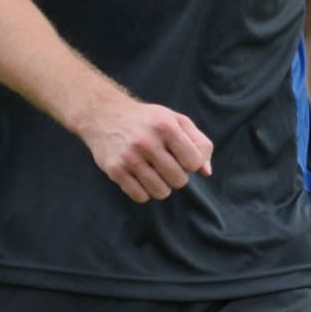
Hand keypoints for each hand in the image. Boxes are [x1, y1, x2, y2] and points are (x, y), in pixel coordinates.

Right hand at [82, 92, 212, 203]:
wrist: (104, 114)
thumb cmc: (147, 120)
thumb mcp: (175, 121)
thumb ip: (198, 143)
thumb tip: (206, 172)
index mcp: (165, 126)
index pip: (194, 162)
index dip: (191, 162)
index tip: (181, 155)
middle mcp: (147, 141)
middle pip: (179, 180)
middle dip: (177, 176)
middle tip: (166, 164)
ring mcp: (129, 157)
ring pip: (161, 192)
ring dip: (161, 186)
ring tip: (154, 172)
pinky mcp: (115, 170)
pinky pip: (140, 197)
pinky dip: (144, 192)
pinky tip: (140, 177)